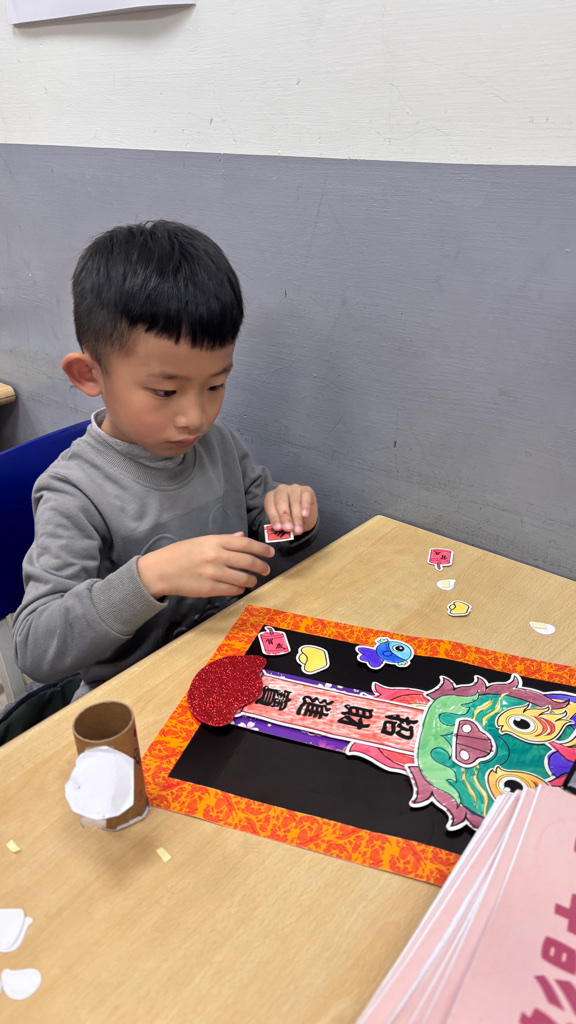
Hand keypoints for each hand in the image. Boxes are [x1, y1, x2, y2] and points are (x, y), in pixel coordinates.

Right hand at [137, 533, 274, 599]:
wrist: (160, 570)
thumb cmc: (179, 553)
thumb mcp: (200, 541)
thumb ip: (222, 540)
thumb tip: (241, 537)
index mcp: (214, 541)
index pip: (245, 543)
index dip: (261, 549)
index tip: (270, 553)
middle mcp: (216, 555)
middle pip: (248, 561)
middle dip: (261, 566)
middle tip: (266, 570)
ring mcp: (213, 573)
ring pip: (243, 578)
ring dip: (251, 580)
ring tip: (252, 580)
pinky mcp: (209, 589)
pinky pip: (232, 590)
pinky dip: (239, 589)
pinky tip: (239, 588)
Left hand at [264, 484, 317, 535]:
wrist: (305, 515)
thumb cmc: (290, 518)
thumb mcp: (283, 522)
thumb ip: (281, 524)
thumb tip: (283, 530)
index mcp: (271, 497)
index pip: (270, 505)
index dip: (274, 517)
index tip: (278, 528)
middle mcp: (281, 490)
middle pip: (281, 502)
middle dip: (284, 517)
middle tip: (288, 528)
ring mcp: (294, 488)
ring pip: (294, 501)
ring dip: (296, 517)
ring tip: (298, 529)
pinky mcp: (307, 490)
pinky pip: (306, 497)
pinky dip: (305, 506)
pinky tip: (305, 515)